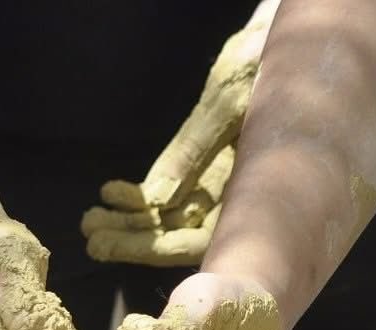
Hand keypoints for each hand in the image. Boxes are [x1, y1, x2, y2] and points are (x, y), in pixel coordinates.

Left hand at [80, 1, 276, 266]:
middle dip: (132, 238)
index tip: (112, 243)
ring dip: (129, 220)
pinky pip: (172, 191)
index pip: (197, 241)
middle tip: (91, 237)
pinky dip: (141, 195)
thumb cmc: (271, 60)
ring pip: (170, 217)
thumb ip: (194, 150)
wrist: (285, 35)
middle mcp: (237, 197)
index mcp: (254, 194)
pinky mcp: (207, 166)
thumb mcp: (229, 99)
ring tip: (91, 221)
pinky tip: (112, 194)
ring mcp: (220, 183)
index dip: (153, 247)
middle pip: (178, 233)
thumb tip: (159, 202)